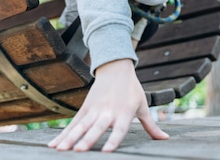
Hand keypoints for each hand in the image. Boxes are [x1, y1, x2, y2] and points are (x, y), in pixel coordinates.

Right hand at [48, 59, 168, 151]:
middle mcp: (108, 111)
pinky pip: (73, 123)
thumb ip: (151, 125)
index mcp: (124, 112)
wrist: (116, 67)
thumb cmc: (132, 89)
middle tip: (78, 151)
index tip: (106, 151)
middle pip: (96, 128)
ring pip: (81, 126)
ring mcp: (94, 109)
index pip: (119, 129)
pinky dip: (63, 134)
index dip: (113, 140)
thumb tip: (165, 138)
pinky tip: (54, 145)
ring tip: (60, 150)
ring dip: (70, 138)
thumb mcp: (143, 106)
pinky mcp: (85, 107)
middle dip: (87, 140)